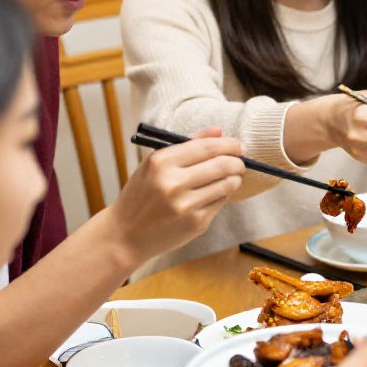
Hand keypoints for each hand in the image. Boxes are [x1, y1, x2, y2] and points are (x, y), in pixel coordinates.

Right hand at [105, 127, 244, 264]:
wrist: (126, 234)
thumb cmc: (141, 194)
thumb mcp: (154, 164)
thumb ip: (187, 144)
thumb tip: (219, 131)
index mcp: (161, 163)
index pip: (206, 147)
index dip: (229, 144)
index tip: (238, 145)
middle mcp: (173, 183)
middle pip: (222, 165)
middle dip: (237, 162)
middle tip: (240, 162)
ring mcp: (186, 205)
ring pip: (226, 185)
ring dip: (235, 179)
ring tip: (232, 177)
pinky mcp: (196, 223)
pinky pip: (221, 203)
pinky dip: (223, 196)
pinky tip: (215, 194)